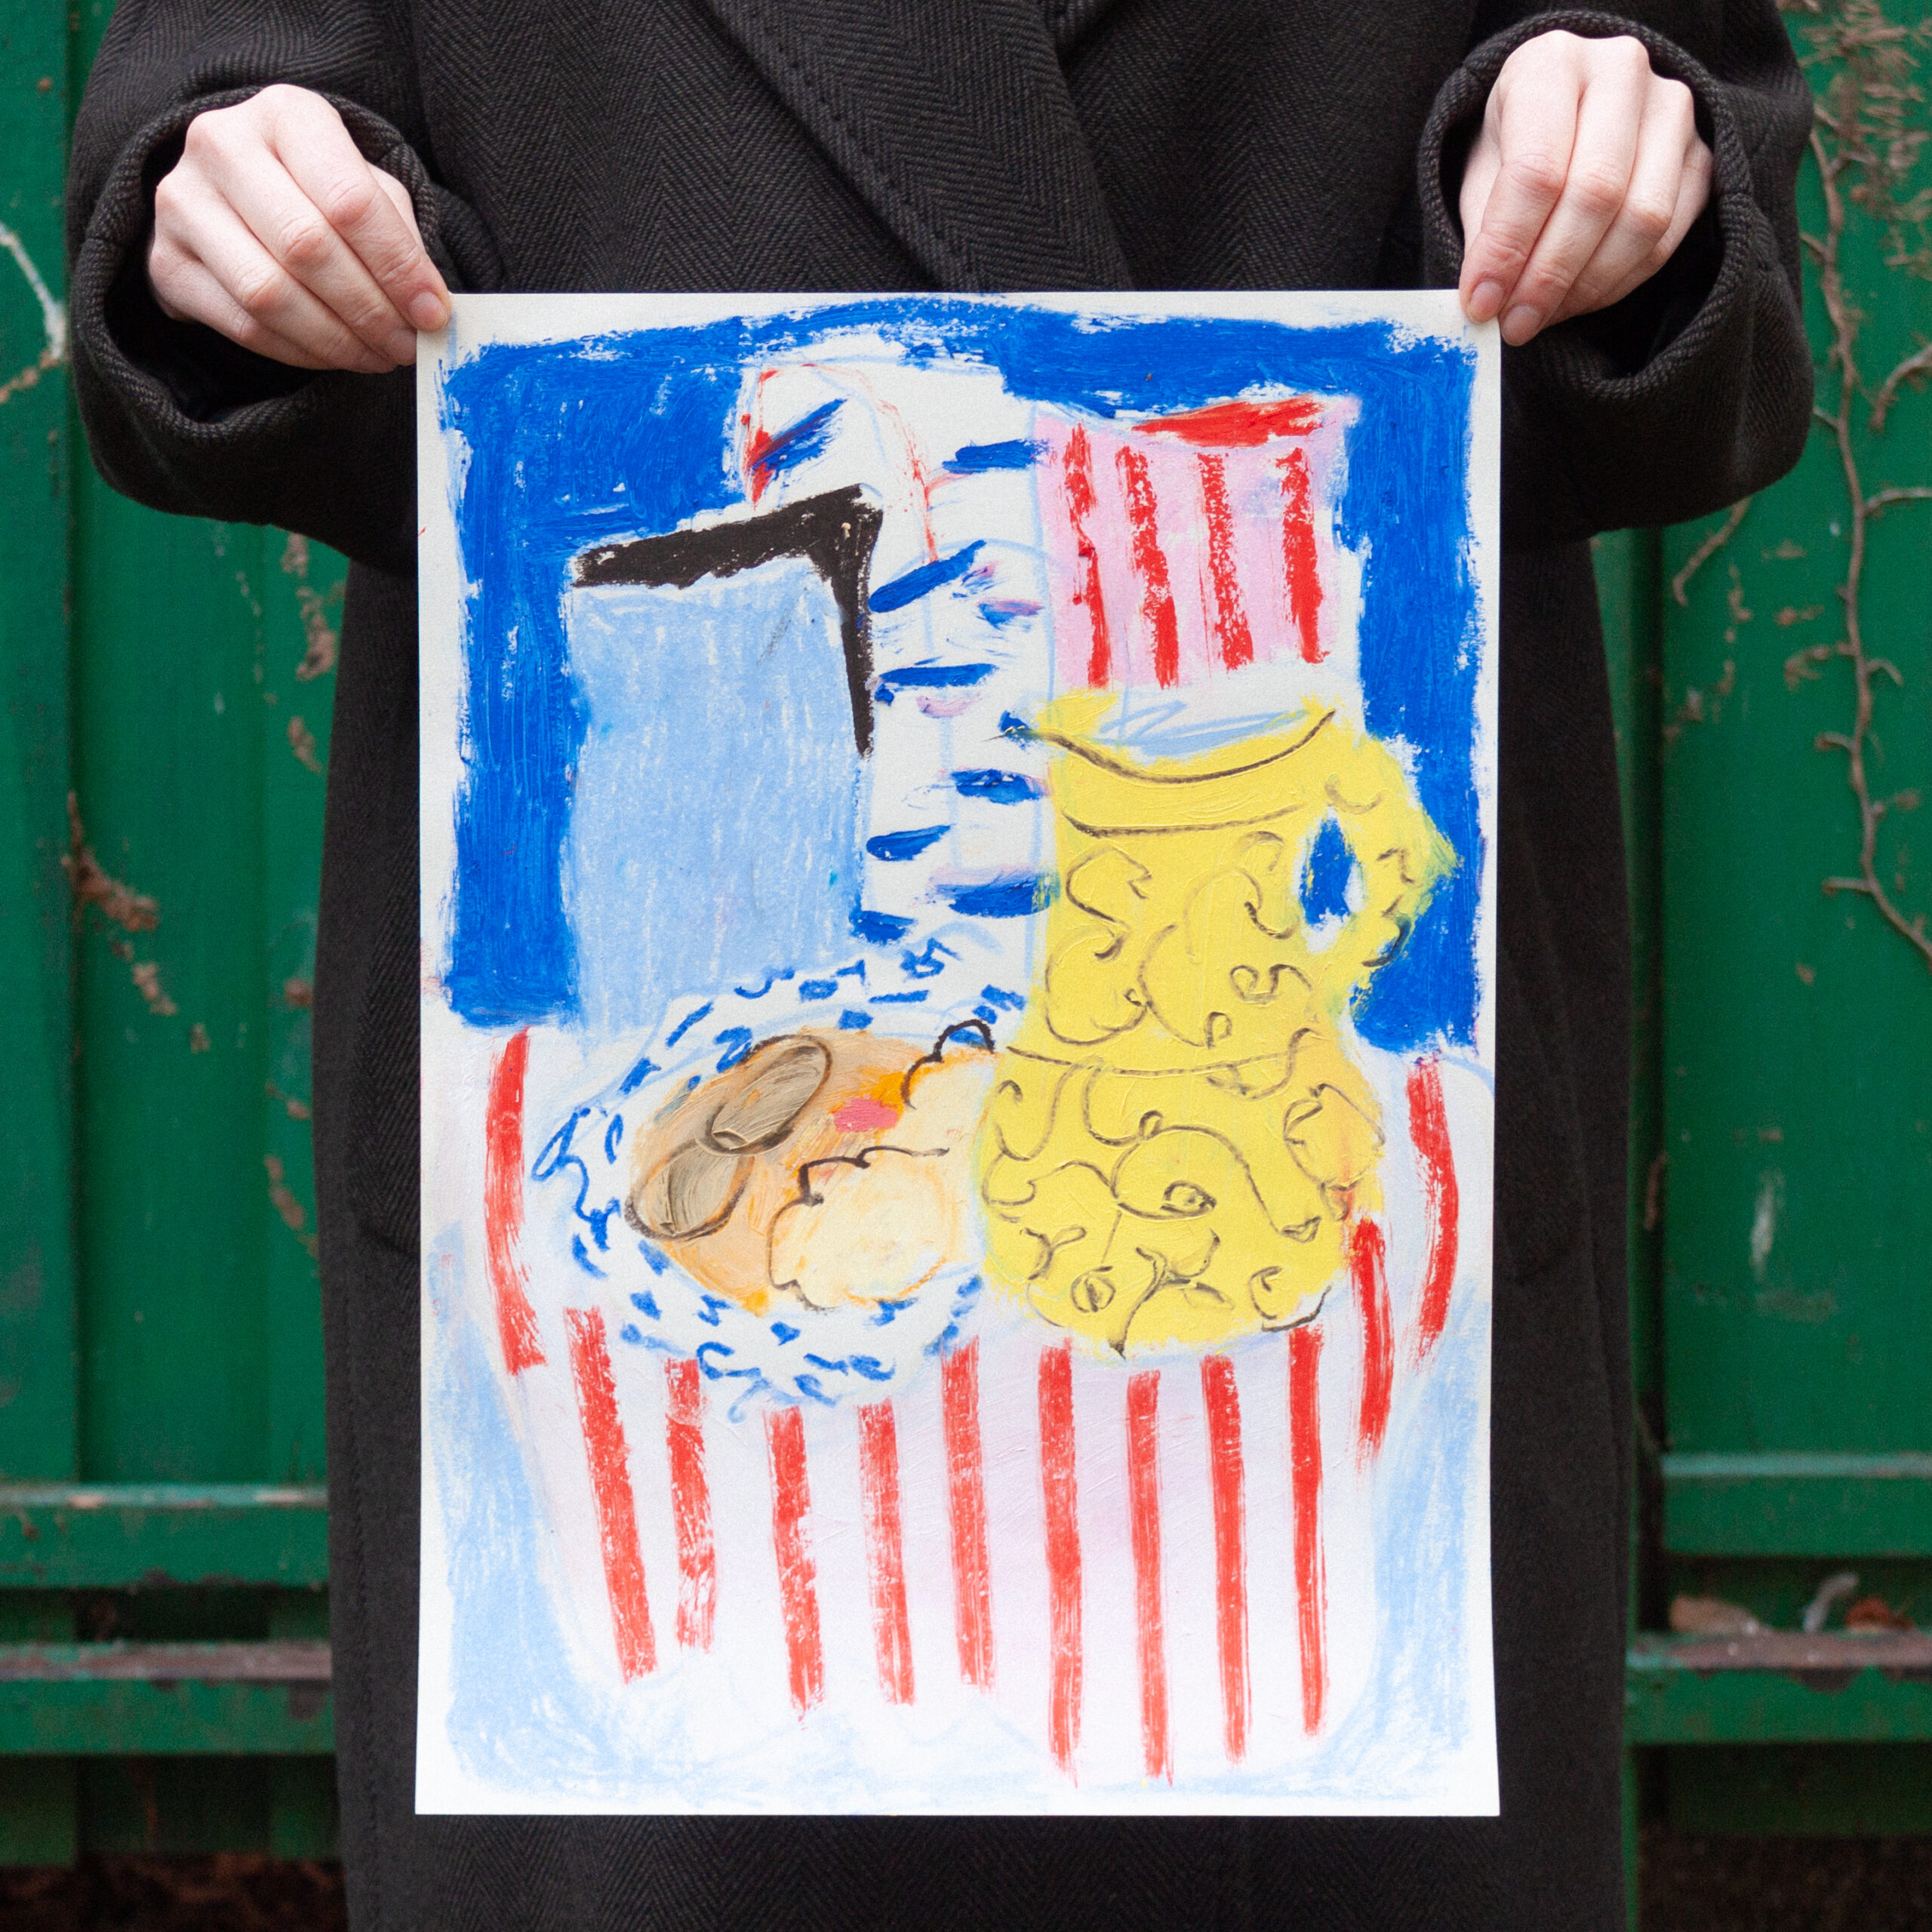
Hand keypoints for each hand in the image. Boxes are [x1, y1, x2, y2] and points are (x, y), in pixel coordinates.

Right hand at [148, 84, 450, 372]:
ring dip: (336, 341)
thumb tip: (430, 310)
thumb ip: (402, 239)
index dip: (398, 268)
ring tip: (377, 357)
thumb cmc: (322, 191)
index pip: (349, 201)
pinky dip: (299, 354)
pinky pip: (242, 326)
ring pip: (269, 294)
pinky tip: (333, 355)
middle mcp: (221, 145)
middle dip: (370, 311)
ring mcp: (181, 202)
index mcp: (286, 114)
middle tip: (407, 346)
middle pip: (307, 249)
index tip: (433, 314)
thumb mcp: (371, 191)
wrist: (237, 196)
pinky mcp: (164, 262)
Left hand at [1459, 31, 1712, 345]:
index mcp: (1551, 64)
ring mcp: (1671, 108)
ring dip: (1586, 287)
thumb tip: (1486, 303)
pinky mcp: (1701, 152)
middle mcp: (1620, 71)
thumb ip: (1485, 234)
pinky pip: (1668, 239)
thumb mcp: (1482, 177)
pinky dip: (1618, 284)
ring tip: (1543, 315)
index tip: (1481, 303)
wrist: (1568, 116)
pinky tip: (1579, 299)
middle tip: (1515, 324)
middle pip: (1595, 195)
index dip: (1508, 248)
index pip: (1536, 170)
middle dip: (1548, 277)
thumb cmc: (1515, 146)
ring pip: (1642, 220)